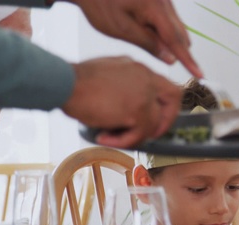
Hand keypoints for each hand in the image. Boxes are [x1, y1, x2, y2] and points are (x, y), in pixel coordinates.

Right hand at [62, 57, 181, 147]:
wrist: (64, 83)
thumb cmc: (77, 81)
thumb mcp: (108, 73)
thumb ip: (124, 84)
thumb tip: (128, 105)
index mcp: (138, 67)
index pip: (164, 85)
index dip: (164, 105)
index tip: (155, 119)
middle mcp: (145, 77)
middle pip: (173, 98)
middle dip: (165, 120)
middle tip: (150, 134)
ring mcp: (144, 93)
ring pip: (153, 122)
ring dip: (133, 135)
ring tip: (110, 135)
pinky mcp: (137, 109)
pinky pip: (139, 134)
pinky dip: (123, 141)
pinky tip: (103, 137)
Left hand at [70, 0, 202, 77]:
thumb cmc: (101, 4)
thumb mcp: (122, 29)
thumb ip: (149, 44)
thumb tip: (170, 58)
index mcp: (154, 8)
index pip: (176, 40)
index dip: (188, 60)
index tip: (199, 73)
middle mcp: (163, 0)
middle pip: (179, 33)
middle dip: (178, 50)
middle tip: (168, 62)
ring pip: (175, 26)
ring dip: (169, 40)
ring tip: (149, 43)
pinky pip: (168, 18)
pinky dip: (164, 30)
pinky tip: (149, 33)